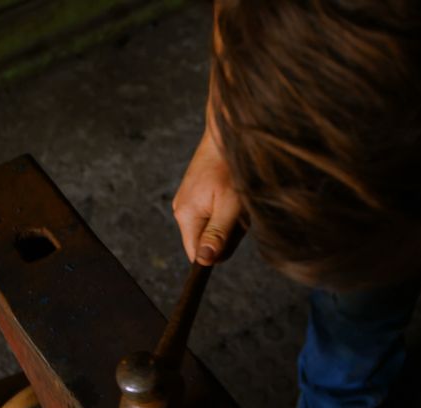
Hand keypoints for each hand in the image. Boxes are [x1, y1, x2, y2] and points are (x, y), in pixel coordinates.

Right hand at [172, 126, 242, 265]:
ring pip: (213, 227)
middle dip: (227, 234)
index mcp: (185, 215)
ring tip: (237, 199)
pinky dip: (229, 208)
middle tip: (238, 211)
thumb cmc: (230, 168)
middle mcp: (182, 210)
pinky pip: (215, 213)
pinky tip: (234, 193)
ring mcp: (189, 200)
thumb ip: (217, 235)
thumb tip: (204, 261)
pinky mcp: (198, 193)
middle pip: (206, 242)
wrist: (226, 133)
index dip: (217, 253)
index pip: (196, 255)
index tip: (233, 233)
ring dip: (230, 220)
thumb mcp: (230, 206)